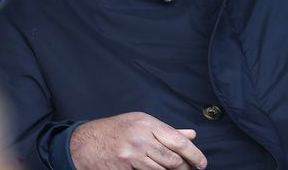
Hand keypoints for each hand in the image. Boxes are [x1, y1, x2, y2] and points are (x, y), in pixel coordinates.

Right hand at [70, 112, 207, 169]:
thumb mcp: (140, 123)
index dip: (194, 154)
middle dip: (184, 168)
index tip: (202, 163)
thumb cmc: (114, 130)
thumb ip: (166, 131)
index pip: (178, 141)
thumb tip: (191, 135)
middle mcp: (140, 138)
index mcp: (147, 124)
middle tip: (190, 169)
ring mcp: (132, 155)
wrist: (85, 143)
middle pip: (173, 159)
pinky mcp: (124, 168)